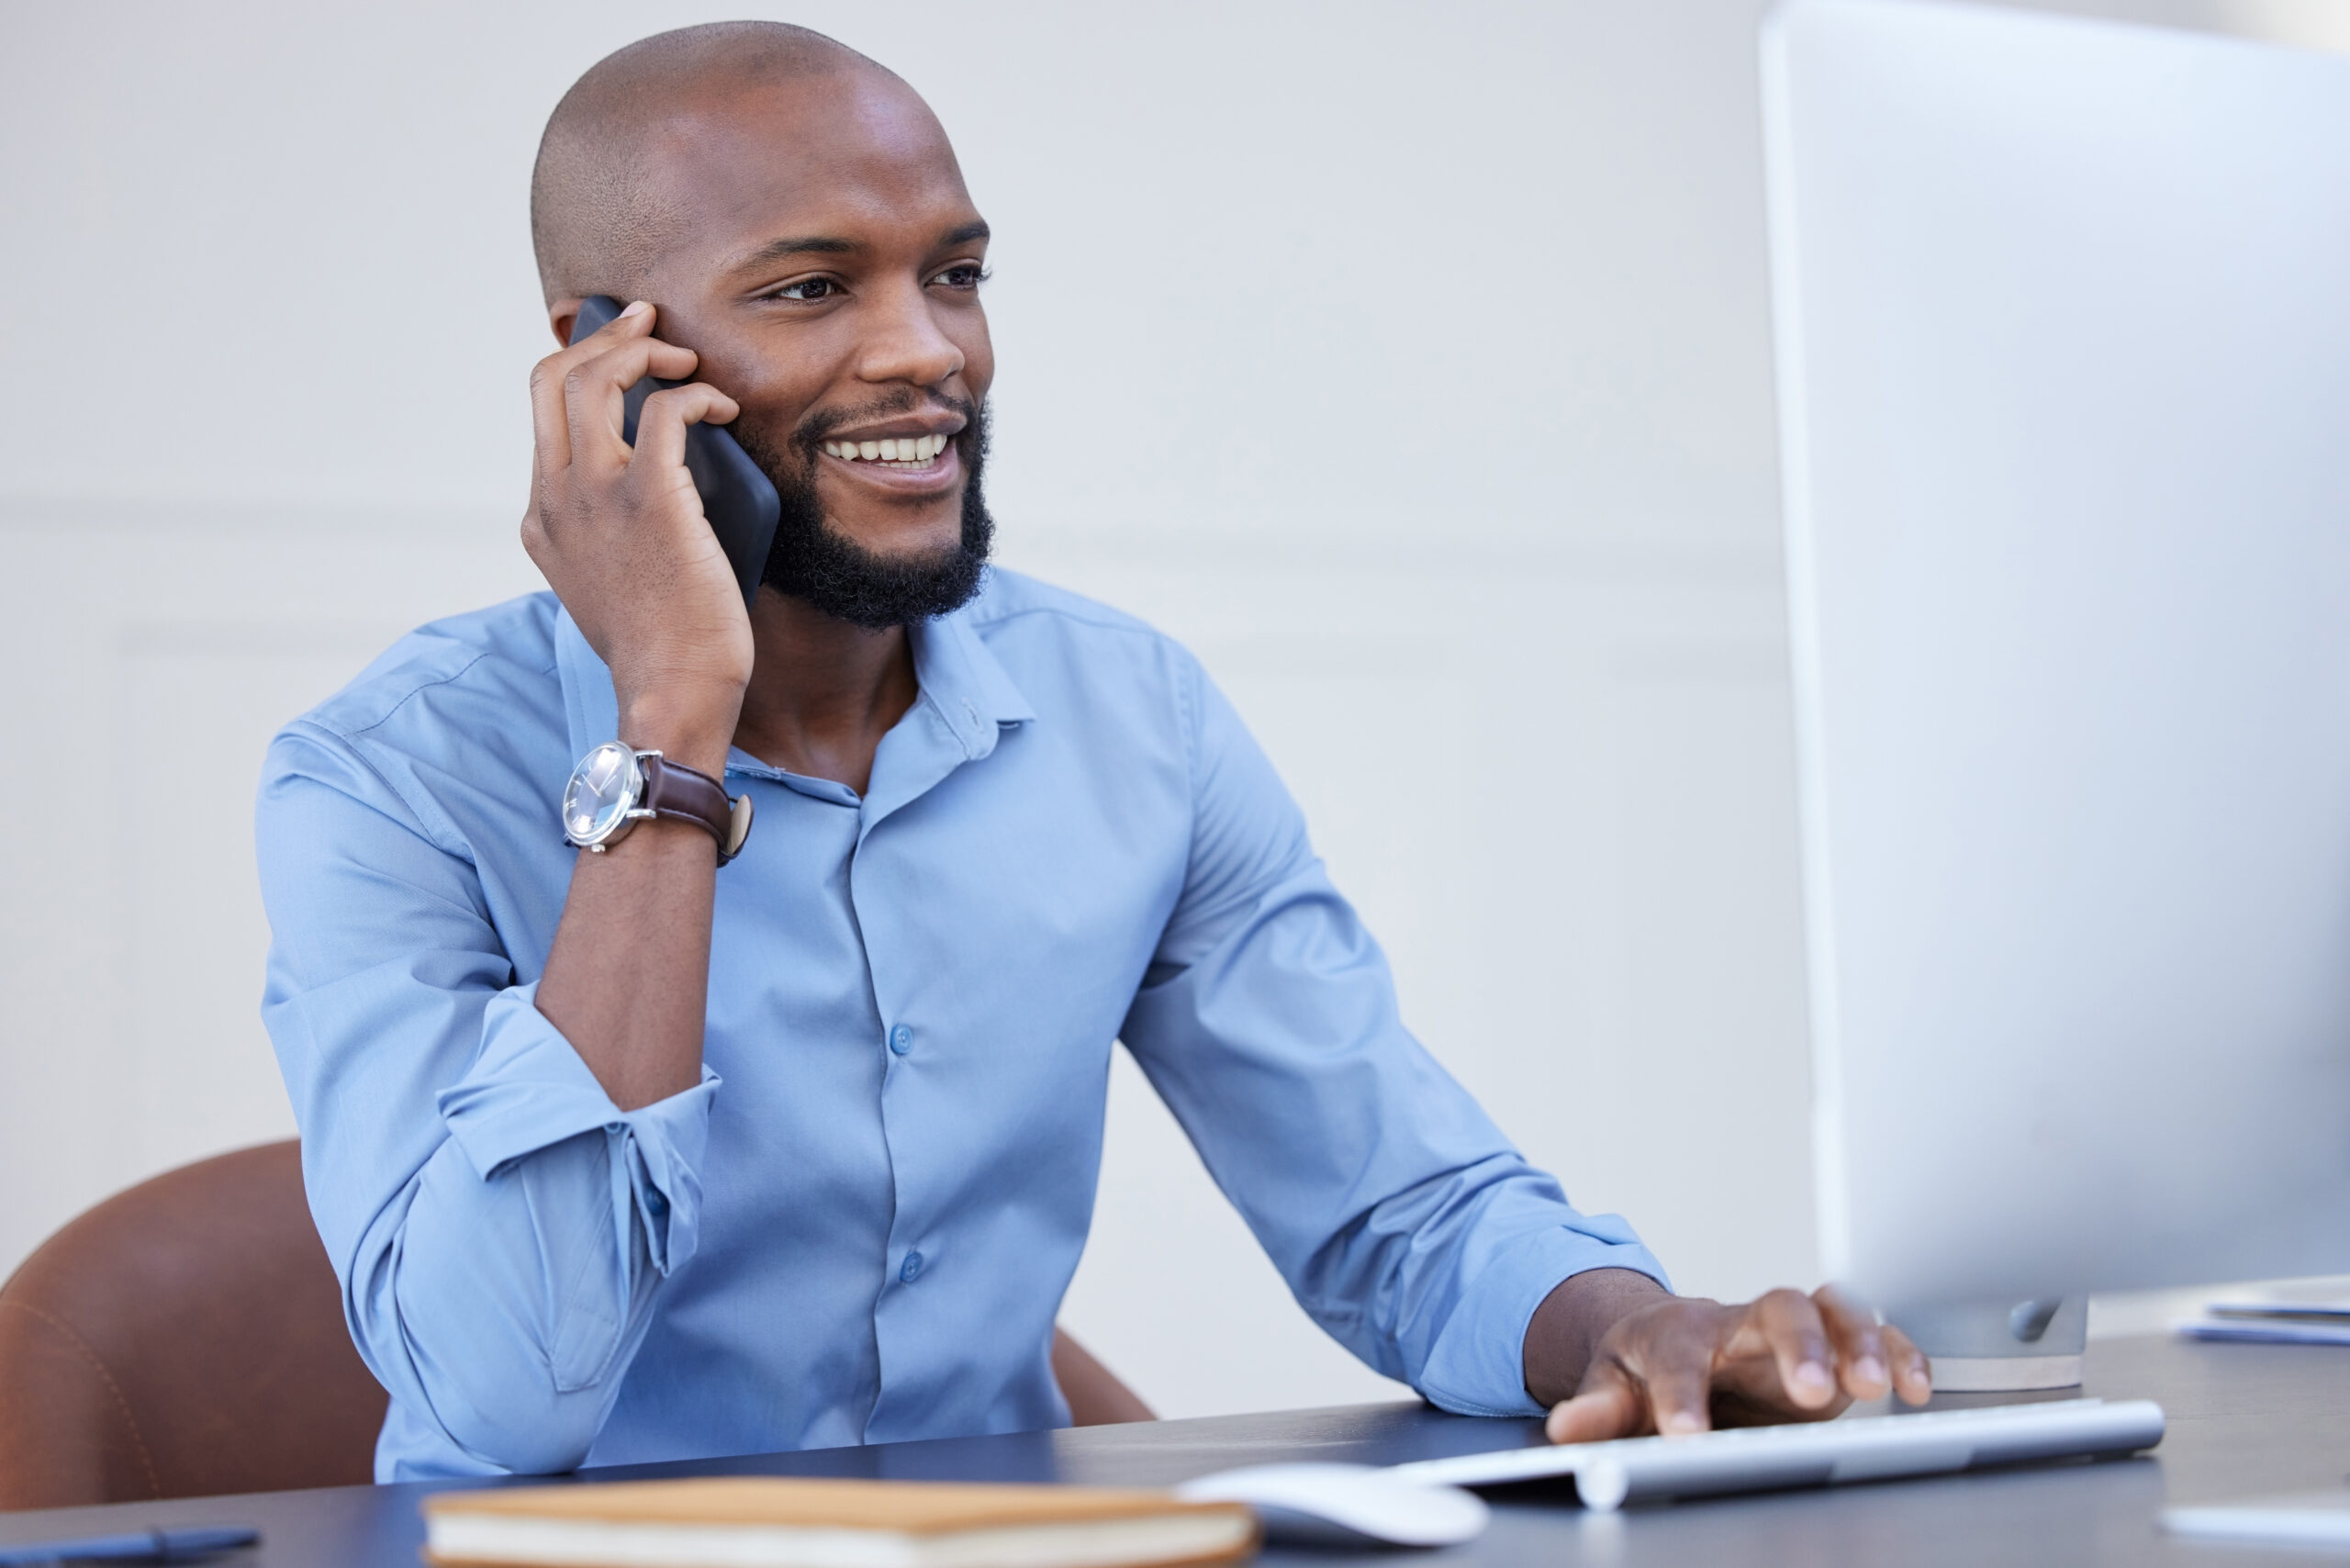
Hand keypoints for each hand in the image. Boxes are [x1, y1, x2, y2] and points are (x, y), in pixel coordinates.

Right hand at [523, 300, 752, 769]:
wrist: (672, 693)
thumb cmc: (662, 648)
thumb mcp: (611, 584)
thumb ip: (612, 535)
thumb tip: (661, 490)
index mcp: (542, 518)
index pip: (540, 413)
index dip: (580, 367)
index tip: (622, 353)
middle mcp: (556, 498)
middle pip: (552, 376)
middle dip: (603, 336)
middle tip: (651, 327)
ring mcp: (596, 496)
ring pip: (594, 378)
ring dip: (644, 352)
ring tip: (686, 362)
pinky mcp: (650, 499)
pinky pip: (664, 411)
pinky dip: (695, 394)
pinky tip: (721, 408)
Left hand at [1539, 1281, 1931, 1442]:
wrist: (1678, 1341)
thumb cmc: (1649, 1366)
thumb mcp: (1613, 1387)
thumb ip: (1598, 1410)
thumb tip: (1568, 1427)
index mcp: (1679, 1333)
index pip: (1678, 1357)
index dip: (1681, 1394)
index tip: (1688, 1434)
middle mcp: (1742, 1323)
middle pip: (1775, 1308)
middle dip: (1797, 1346)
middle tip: (1810, 1391)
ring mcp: (1792, 1332)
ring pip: (1832, 1308)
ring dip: (1858, 1342)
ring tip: (1874, 1385)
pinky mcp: (1834, 1349)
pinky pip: (1874, 1332)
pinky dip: (1901, 1352)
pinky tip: (1915, 1388)